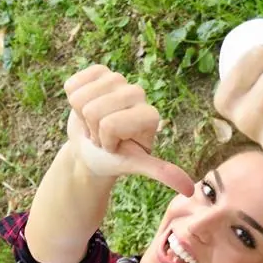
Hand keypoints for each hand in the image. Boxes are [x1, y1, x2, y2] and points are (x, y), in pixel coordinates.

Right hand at [63, 65, 193, 195]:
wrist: (92, 149)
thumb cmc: (114, 159)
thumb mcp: (136, 165)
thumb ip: (161, 172)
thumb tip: (190, 190)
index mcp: (150, 115)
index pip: (110, 125)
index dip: (106, 140)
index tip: (115, 146)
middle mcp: (138, 94)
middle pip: (94, 111)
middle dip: (93, 129)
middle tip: (103, 136)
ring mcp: (117, 80)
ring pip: (81, 98)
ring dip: (82, 116)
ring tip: (95, 124)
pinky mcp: (97, 72)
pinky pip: (73, 84)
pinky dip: (72, 101)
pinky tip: (85, 108)